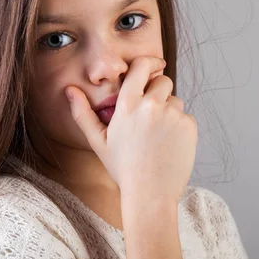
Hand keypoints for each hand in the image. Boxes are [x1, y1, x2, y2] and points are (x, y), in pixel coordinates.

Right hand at [65, 56, 196, 203]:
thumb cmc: (122, 168)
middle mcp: (152, 105)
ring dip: (168, 111)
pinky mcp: (189, 126)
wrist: (150, 195)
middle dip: (158, 92)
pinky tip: (168, 145)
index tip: (153, 66)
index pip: (142, 67)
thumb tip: (69, 90)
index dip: (148, 63)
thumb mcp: (98, 141)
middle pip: (163, 81)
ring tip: (157, 137)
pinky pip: (185, 116)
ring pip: (175, 100)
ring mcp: (173, 115)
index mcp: (128, 105)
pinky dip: (179, 127)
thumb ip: (82, 113)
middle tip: (149, 116)